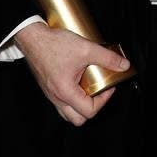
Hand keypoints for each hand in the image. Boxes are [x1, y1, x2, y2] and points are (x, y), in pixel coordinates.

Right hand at [13, 24, 129, 126]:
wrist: (32, 38)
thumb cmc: (54, 44)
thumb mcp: (86, 49)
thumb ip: (107, 57)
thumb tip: (124, 65)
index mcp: (65, 92)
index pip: (89, 111)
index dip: (104, 101)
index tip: (109, 87)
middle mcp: (56, 97)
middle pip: (77, 119)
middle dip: (92, 109)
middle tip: (99, 92)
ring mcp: (50, 94)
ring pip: (67, 112)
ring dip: (81, 105)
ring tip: (89, 89)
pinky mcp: (48, 87)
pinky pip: (61, 101)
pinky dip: (72, 97)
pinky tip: (78, 80)